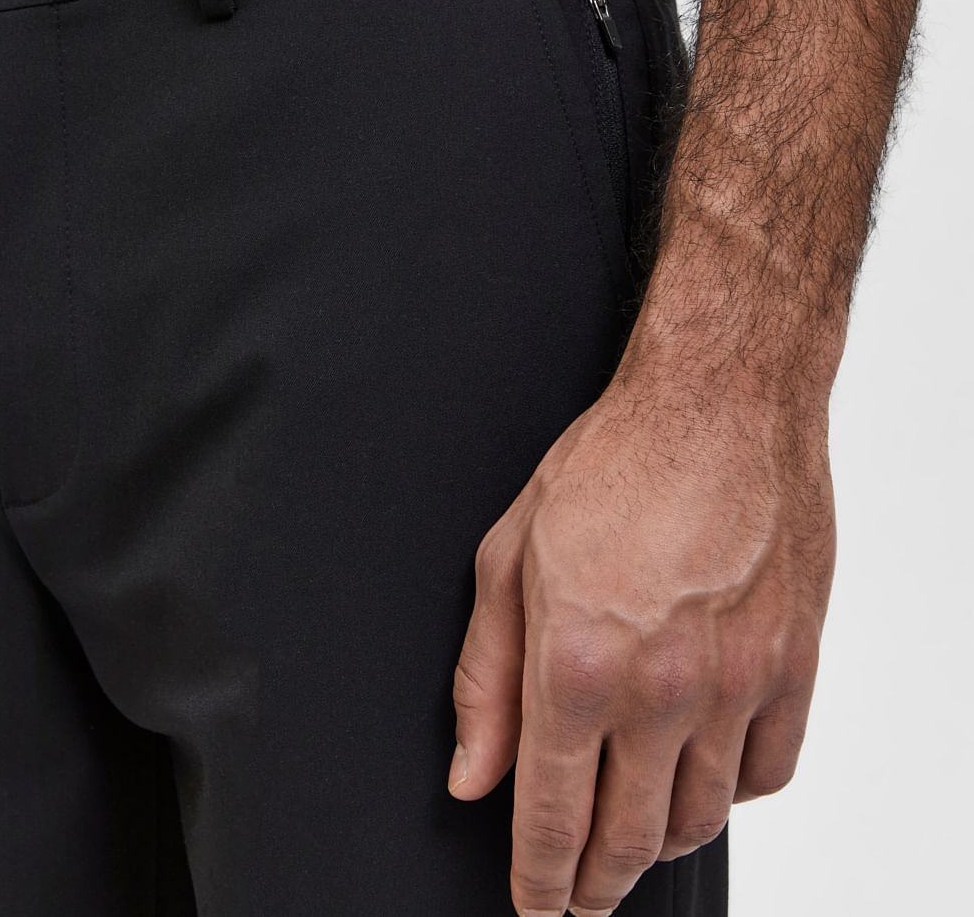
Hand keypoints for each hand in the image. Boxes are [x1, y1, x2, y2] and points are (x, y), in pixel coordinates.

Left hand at [448, 345, 835, 916]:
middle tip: (578, 894)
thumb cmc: (613, 461)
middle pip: (629, 840)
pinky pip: (769, 772)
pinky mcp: (795, 664)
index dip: (538, 882)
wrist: (720, 402)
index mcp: (578, 662)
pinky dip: (732, 793)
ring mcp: (738, 682)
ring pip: (700, 818)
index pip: (552, 819)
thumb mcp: (510, 556)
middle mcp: (663, 688)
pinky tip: (702, 776)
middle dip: (594, 884)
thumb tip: (473, 775)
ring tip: (632, 837)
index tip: (533, 907)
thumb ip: (485, 678)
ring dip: (659, 844)